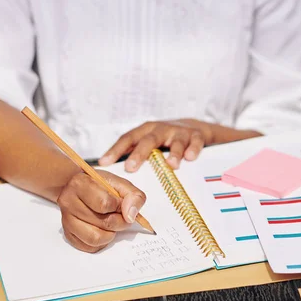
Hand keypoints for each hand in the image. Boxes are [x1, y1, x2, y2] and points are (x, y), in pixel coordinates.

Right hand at [57, 171, 146, 252]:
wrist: (80, 189)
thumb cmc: (100, 186)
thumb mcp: (121, 184)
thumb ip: (134, 196)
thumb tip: (130, 215)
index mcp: (80, 184)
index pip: (105, 204)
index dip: (120, 207)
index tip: (121, 204)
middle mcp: (69, 202)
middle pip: (104, 222)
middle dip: (120, 222)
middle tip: (121, 216)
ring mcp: (66, 220)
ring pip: (95, 238)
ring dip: (110, 234)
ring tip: (111, 224)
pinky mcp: (68, 234)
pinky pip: (90, 247)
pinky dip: (101, 242)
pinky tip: (102, 230)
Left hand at [99, 120, 214, 171]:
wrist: (195, 128)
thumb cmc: (166, 140)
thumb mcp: (149, 143)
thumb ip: (134, 154)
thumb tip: (111, 172)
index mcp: (146, 131)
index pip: (128, 139)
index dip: (115, 150)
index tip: (104, 163)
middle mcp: (161, 129)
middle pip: (148, 141)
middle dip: (139, 154)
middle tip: (130, 168)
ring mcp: (179, 132)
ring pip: (175, 142)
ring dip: (173, 153)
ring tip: (171, 165)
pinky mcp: (196, 136)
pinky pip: (195, 142)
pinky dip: (193, 149)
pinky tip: (190, 158)